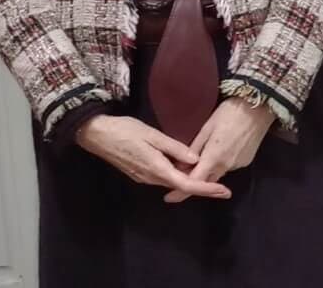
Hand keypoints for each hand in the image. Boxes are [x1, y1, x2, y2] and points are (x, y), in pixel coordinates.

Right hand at [76, 114, 231, 199]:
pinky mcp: (140, 173)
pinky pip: (164, 178)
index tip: (223, 191)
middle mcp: (152, 178)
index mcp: (157, 169)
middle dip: (202, 187)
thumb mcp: (153, 135)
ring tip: (210, 178)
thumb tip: (196, 159)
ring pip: (172, 183)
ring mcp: (144, 177)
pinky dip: (178, 177)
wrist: (98, 135)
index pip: (187, 184)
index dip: (206, 188)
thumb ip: (174, 148)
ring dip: (190, 182)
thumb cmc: (126, 131)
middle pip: (181, 187)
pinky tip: (186, 170)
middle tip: (223, 187)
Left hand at [163, 99, 275, 203]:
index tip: (168, 197)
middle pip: (206, 181)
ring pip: (218, 174)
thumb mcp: (207, 127)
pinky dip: (221, 164)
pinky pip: (228, 167)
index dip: (180, 192)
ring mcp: (238, 165)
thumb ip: (194, 149)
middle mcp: (226, 166)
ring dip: (208, 171)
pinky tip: (221, 149)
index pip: (193, 182)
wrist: (259, 106)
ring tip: (204, 155)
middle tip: (184, 171)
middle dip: (195, 180)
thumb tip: (181, 165)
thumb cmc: (229, 112)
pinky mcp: (246, 161)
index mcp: (213, 157)